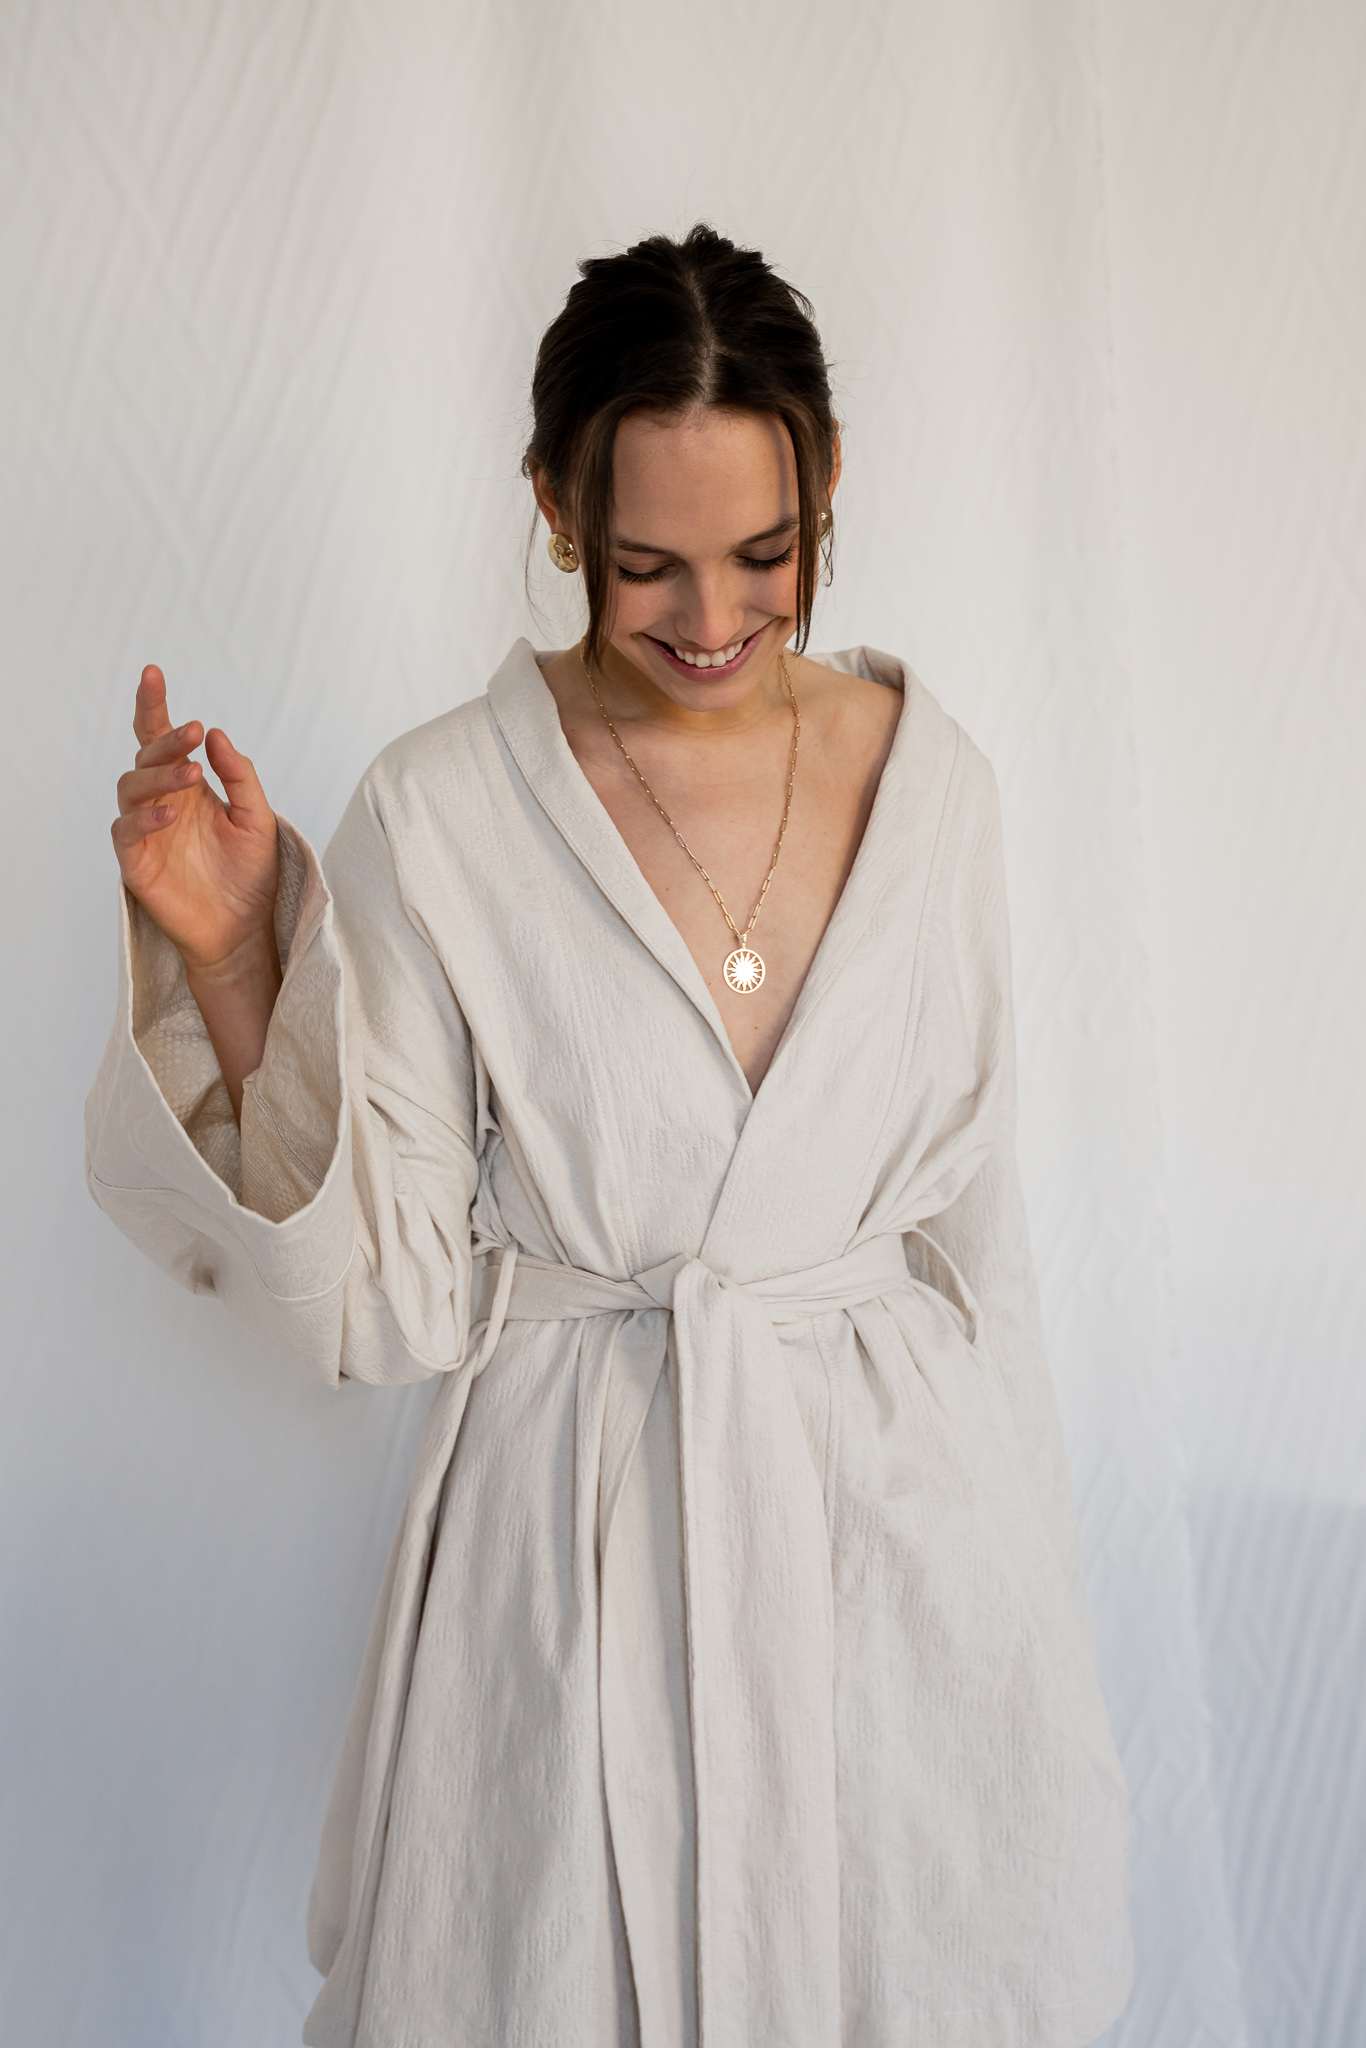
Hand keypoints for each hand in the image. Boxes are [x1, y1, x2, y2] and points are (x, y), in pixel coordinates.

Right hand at [112, 665, 279, 973]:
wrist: (243, 929)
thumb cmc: (249, 874)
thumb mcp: (258, 818)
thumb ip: (241, 776)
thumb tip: (217, 734)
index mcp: (187, 785)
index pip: (160, 738)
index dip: (152, 706)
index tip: (153, 673)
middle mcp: (162, 801)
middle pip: (145, 756)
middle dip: (165, 739)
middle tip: (192, 732)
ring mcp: (145, 830)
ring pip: (131, 787)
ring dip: (160, 775)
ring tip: (192, 774)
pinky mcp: (136, 861)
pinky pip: (127, 830)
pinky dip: (147, 818)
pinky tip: (172, 813)